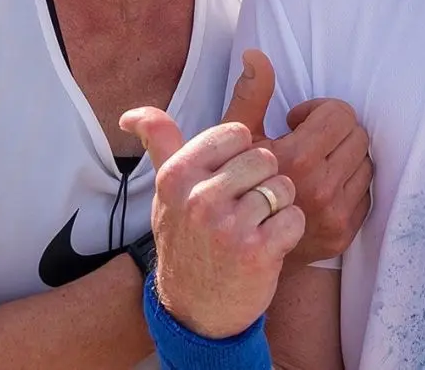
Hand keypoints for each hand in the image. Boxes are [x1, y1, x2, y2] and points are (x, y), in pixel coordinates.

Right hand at [118, 72, 304, 338]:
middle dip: (263, 180)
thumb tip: (131, 115)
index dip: (242, 155)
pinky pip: (294, 217)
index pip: (236, 133)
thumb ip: (160, 143)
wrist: (194, 310)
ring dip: (278, 206)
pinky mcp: (256, 252)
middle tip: (245, 209)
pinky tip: (268, 244)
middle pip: (264, 157)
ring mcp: (227, 226)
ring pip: (283, 186)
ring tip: (256, 226)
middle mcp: (199, 198)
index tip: (229, 180)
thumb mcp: (166, 190)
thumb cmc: (186, 239)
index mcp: (177, 175)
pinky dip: (289, 231)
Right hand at [226, 49, 372, 264]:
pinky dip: (349, 184)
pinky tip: (321, 189)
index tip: (295, 124)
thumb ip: (250, 95)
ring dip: (343, 158)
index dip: (317, 112)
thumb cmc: (231, 187)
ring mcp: (335, 214)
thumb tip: (257, 55)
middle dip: (334, 132)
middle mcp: (319, 188)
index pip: (339, 114)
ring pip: (366, 163)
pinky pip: (366, 192)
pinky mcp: (345, 234)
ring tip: (314, 166)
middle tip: (308, 142)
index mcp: (294, 159)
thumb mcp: (232, 140)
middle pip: (358, 135)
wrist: (233, 253)